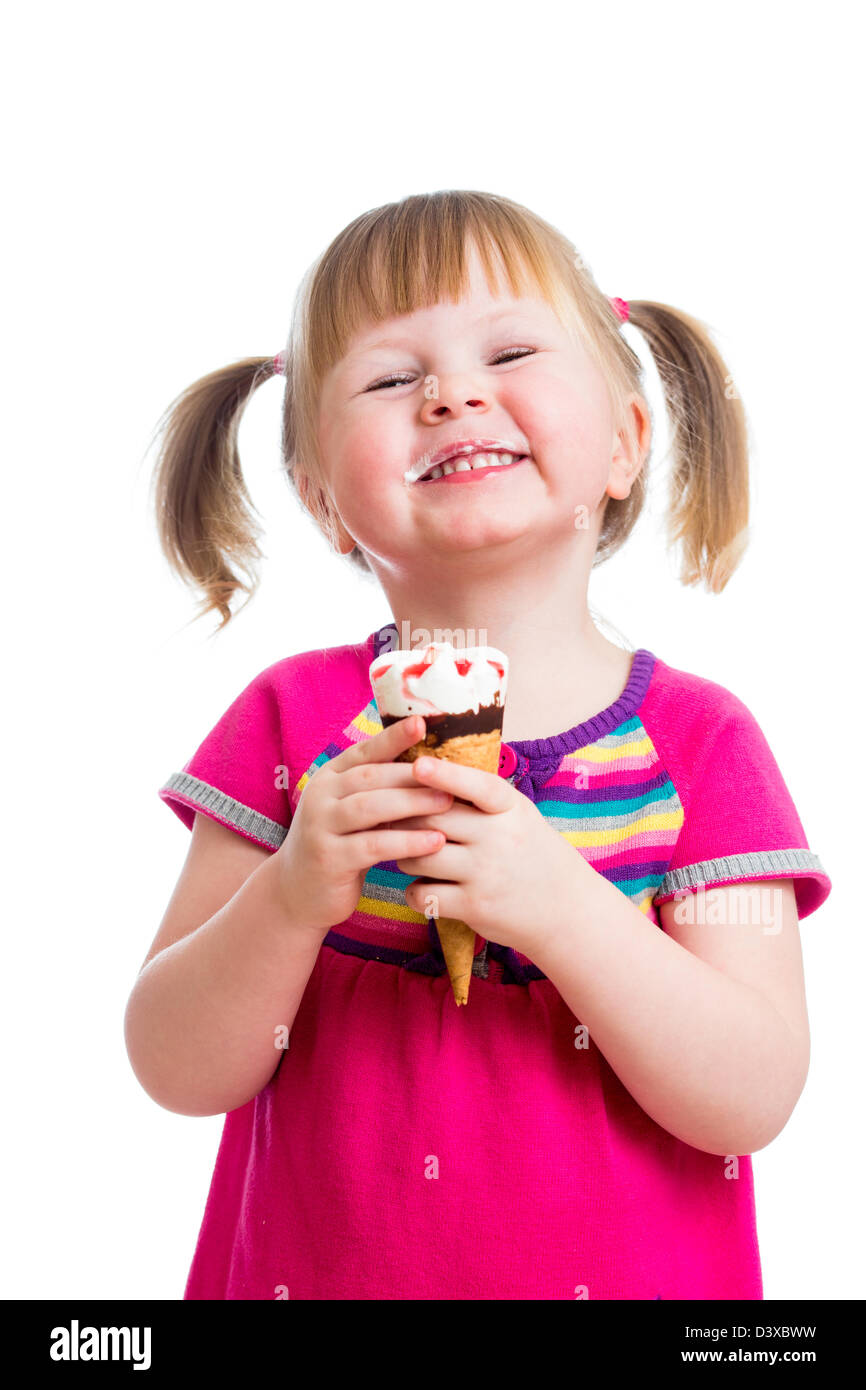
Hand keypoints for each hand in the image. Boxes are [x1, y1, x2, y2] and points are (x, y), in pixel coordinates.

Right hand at [272, 716, 453, 934]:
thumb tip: (430, 765)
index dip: (393, 737)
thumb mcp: (352, 810)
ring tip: (448, 803)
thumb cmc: (339, 844)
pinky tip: (435, 842)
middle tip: (451, 776)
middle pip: (370, 777)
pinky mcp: (328, 858)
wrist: (297, 890)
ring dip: (412, 804)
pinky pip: (372, 846)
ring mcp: (320, 827)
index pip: (364, 751)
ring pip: (370, 807)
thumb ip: (378, 789)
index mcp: (329, 777)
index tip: (421, 723)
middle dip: (412, 775)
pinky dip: (406, 842)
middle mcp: (320, 796)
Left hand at [393, 754, 585, 958]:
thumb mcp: (519, 816)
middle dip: (405, 820)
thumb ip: (481, 798)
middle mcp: (499, 838)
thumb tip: (428, 771)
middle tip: (393, 821)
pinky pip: (423, 893)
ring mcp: (486, 873)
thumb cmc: (532, 855)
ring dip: (404, 856)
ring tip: (411, 856)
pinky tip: (424, 889)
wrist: (565, 911)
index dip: (446, 774)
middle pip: (432, 820)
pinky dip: (414, 891)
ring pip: (419, 856)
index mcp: (511, 809)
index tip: (418, 764)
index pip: (477, 786)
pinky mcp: (474, 907)